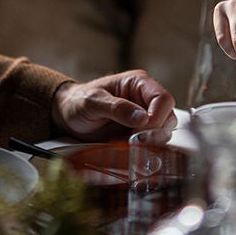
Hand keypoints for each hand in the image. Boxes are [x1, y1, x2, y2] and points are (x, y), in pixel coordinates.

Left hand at [51, 69, 175, 140]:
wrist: (67, 115)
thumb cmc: (78, 101)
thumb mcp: (93, 101)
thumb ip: (116, 108)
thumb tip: (141, 118)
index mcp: (138, 83)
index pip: (163, 99)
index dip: (158, 116)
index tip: (142, 131)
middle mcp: (145, 99)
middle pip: (168, 117)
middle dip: (156, 132)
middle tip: (136, 142)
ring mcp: (143, 117)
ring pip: (163, 132)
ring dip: (150, 143)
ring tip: (129, 146)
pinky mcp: (138, 133)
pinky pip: (151, 143)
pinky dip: (144, 150)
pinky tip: (129, 151)